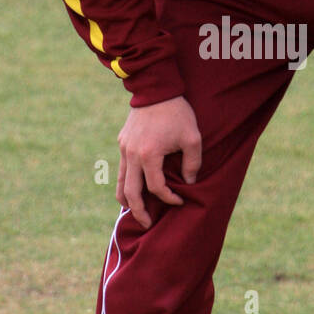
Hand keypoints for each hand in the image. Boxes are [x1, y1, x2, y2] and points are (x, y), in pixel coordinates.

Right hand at [116, 96, 201, 228]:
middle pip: (130, 193)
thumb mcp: (192, 138)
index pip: (156, 187)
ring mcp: (124, 149)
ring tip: (135, 212)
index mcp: (149, 155)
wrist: (155, 89)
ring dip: (127, 201)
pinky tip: (135, 189)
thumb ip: (192, 163)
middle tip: (147, 224)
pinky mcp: (122, 143)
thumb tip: (188, 183)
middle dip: (139, 211)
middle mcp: (132, 155)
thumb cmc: (177, 113)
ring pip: (121, 183)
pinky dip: (127, 183)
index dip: (168, 198)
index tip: (179, 200)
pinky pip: (122, 169)